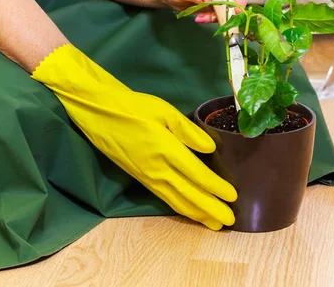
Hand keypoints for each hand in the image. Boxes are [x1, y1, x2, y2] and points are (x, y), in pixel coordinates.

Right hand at [32, 44, 237, 229]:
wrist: (100, 113)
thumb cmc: (133, 108)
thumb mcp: (163, 110)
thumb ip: (188, 130)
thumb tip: (210, 148)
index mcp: (165, 149)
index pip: (197, 175)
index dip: (216, 188)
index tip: (233, 197)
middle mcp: (157, 169)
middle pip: (189, 195)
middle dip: (210, 209)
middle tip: (230, 221)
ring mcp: (147, 176)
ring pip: (176, 201)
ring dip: (196, 214)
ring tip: (214, 224)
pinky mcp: (140, 178)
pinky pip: (164, 198)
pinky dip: (180, 207)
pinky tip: (189, 212)